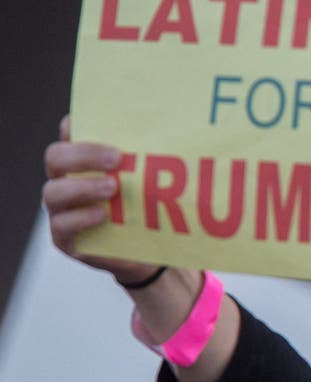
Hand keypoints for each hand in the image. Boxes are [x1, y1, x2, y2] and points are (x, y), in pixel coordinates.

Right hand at [42, 115, 159, 284]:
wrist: (151, 253)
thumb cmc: (150, 210)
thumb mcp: (153, 183)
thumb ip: (152, 160)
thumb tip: (181, 134)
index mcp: (83, 162)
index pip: (69, 134)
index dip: (74, 125)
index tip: (91, 121)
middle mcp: (66, 181)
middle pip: (56, 157)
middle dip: (84, 154)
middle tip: (117, 157)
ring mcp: (61, 210)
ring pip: (54, 192)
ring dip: (83, 187)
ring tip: (113, 187)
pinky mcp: (64, 238)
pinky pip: (62, 225)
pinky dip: (81, 218)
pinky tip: (103, 214)